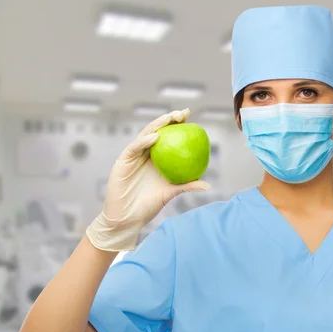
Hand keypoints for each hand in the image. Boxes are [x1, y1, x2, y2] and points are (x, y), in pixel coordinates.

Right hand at [86, 109, 210, 251]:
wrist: (128, 218)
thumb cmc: (149, 206)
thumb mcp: (171, 193)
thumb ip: (187, 185)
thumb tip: (209, 185)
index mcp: (158, 159)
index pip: (169, 138)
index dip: (178, 126)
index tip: (191, 118)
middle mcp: (146, 154)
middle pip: (157, 131)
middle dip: (169, 119)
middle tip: (183, 113)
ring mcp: (134, 156)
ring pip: (145, 135)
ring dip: (157, 125)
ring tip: (170, 118)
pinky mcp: (123, 161)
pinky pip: (135, 148)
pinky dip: (144, 141)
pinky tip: (156, 137)